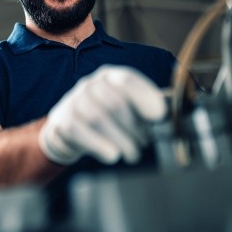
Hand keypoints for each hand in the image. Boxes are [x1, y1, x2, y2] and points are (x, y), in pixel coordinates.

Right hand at [39, 65, 166, 164]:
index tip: (159, 116)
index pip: (127, 80)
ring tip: (132, 154)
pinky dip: (100, 146)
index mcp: (109, 76)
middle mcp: (90, 84)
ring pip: (99, 119)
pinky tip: (112, 155)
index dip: (145, 97)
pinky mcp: (63, 120)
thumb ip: (144, 110)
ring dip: (121, 141)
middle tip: (144, 144)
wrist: (68, 130)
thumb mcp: (124, 108)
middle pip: (116, 104)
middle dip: (135, 128)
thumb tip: (168, 123)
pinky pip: (81, 132)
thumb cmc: (105, 119)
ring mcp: (74, 100)